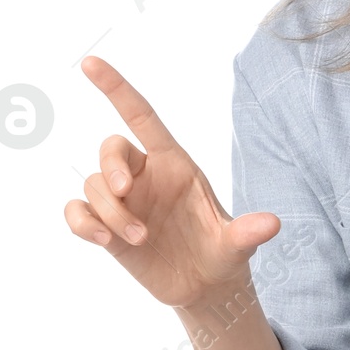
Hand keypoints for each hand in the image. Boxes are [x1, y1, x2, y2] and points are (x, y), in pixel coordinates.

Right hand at [65, 55, 279, 309]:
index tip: (90, 62)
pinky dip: (81, 223)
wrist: (205, 287)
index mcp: (176, 163)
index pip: (141, 115)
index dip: (116, 88)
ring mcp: (124, 202)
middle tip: (128, 193)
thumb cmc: (223, 252)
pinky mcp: (106, 228)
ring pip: (94, 185)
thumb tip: (272, 225)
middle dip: (111, 166)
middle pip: (110, 148)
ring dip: (110, 212)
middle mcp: (146, 176)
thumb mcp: (237, 244)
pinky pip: (77, 212)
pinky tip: (103, 241)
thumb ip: (248, 232)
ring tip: (140, 239)